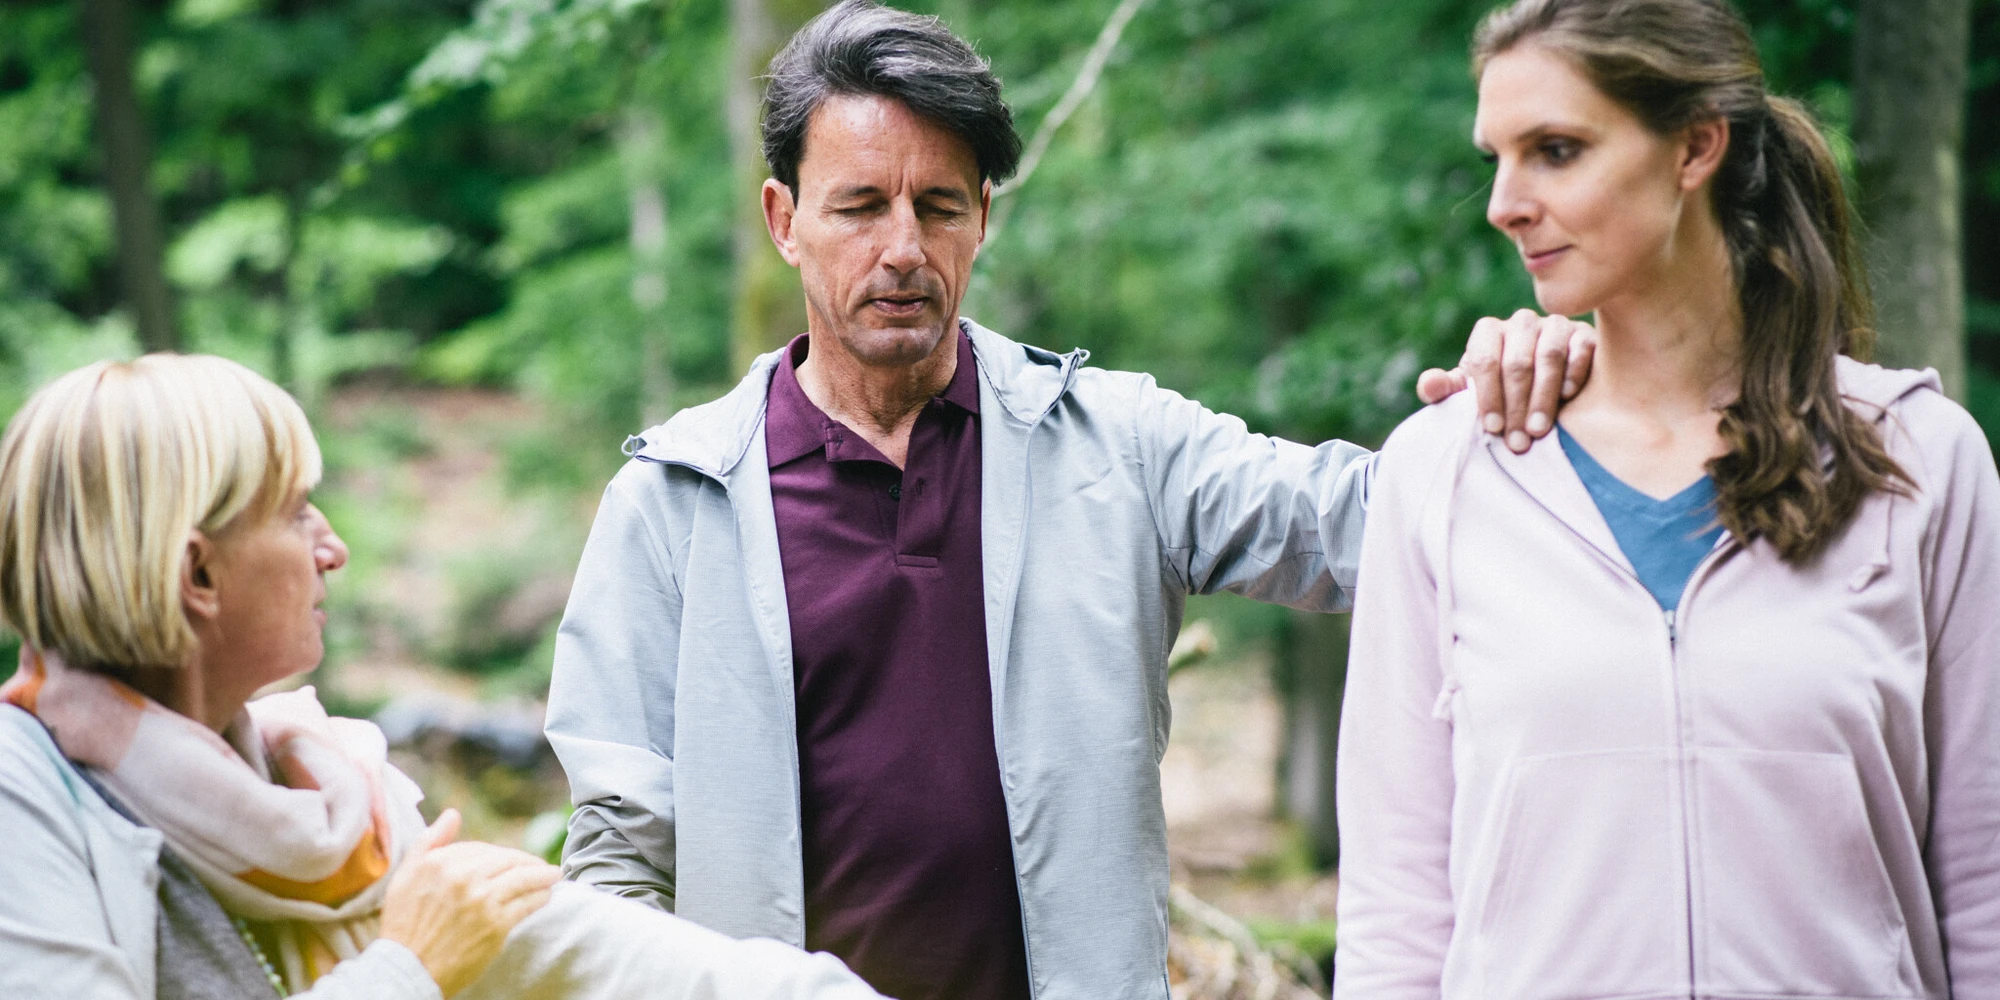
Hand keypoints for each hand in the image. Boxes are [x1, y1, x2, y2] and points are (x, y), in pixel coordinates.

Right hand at [378, 809, 560, 996]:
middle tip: (538, 865)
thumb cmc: (404, 924)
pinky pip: (527, 904)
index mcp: (441, 862)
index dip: (495, 854)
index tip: (506, 860)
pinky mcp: (497, 925)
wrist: (407, 969)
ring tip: (553, 874)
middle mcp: (464, 877)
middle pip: (506, 859)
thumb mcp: (406, 875)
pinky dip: (540, 896)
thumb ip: (430, 841)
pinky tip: (546, 894)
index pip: (481, 848)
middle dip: (525, 861)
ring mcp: (482, 901)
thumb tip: (453, 814)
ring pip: (523, 878)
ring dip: (543, 875)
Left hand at [1416, 309, 1596, 452]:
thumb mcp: (1468, 391)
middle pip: (1517, 362)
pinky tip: (1568, 398)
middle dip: (1515, 405)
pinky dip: (1574, 372)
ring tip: (1538, 429)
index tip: (1493, 428)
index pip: (1484, 360)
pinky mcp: (1583, 334)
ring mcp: (1554, 325)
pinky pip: (1581, 348)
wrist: (1540, 384)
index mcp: (1488, 331)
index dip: (1487, 396)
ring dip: (1543, 395)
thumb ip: (1445, 389)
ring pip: (1549, 355)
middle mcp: (1521, 322)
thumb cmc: (1497, 390)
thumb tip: (1429, 386)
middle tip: (1517, 441)